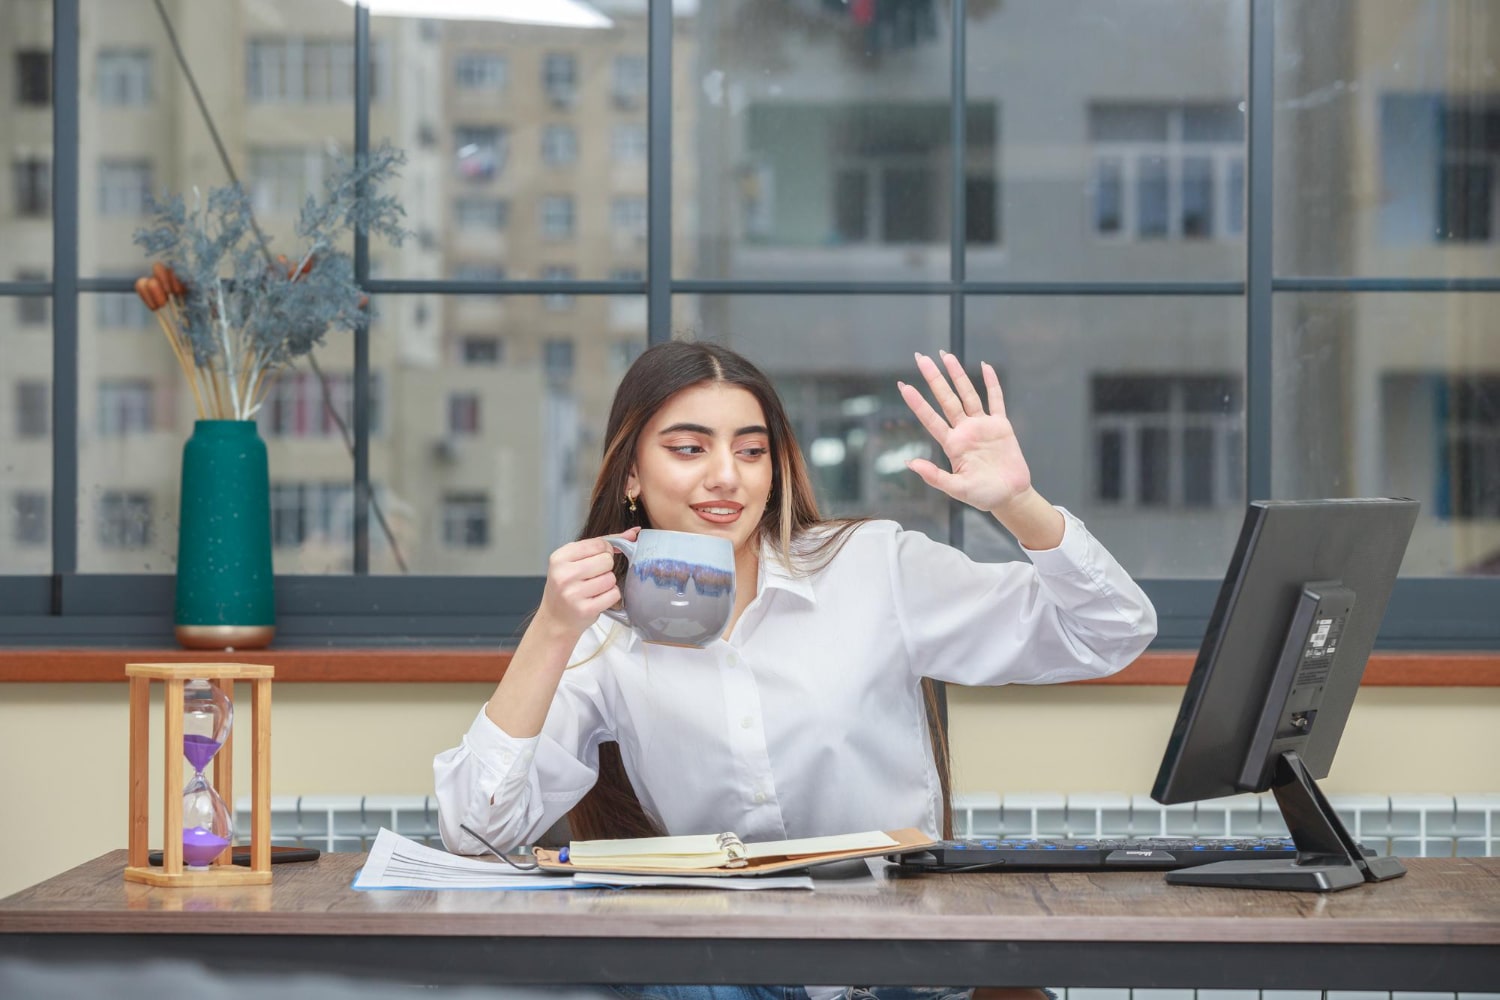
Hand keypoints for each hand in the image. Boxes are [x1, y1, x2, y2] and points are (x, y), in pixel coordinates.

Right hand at [536, 527, 639, 636]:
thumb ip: (601, 544)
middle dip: (606, 568)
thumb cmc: (568, 586)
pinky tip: (597, 599)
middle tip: (593, 576)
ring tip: (594, 589)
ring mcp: (573, 593)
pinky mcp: (585, 609)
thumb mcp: (574, 561)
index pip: (598, 544)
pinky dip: (610, 596)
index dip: (605, 550)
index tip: (598, 558)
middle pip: (607, 560)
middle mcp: (564, 574)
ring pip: (611, 578)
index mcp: (559, 557)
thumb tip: (633, 533)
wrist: (555, 619)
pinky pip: (613, 594)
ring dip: (608, 583)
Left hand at [898, 351, 1032, 513]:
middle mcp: (964, 431)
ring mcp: (982, 426)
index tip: (903, 386)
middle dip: (934, 378)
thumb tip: (909, 463)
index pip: (931, 419)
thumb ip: (935, 477)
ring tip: (946, 356)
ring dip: (957, 375)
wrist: (1010, 496)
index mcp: (952, 444)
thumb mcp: (957, 489)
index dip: (917, 403)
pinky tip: (985, 367)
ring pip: (968, 394)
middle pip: (946, 399)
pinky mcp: (1001, 426)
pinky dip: (991, 383)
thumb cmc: (983, 495)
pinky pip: (996, 400)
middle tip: (920, 358)